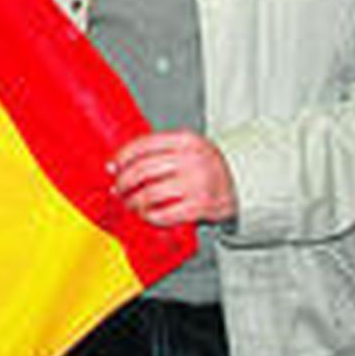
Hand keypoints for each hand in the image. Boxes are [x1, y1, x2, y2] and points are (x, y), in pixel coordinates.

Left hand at [109, 129, 236, 227]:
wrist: (241, 185)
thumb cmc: (207, 167)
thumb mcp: (189, 148)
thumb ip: (162, 150)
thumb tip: (123, 161)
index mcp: (186, 140)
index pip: (143, 144)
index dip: (122, 157)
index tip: (112, 166)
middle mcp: (192, 159)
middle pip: (142, 170)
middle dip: (123, 182)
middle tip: (118, 189)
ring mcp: (197, 184)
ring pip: (149, 193)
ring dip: (132, 201)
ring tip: (129, 203)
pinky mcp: (200, 206)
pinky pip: (164, 213)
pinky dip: (149, 215)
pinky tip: (146, 214)